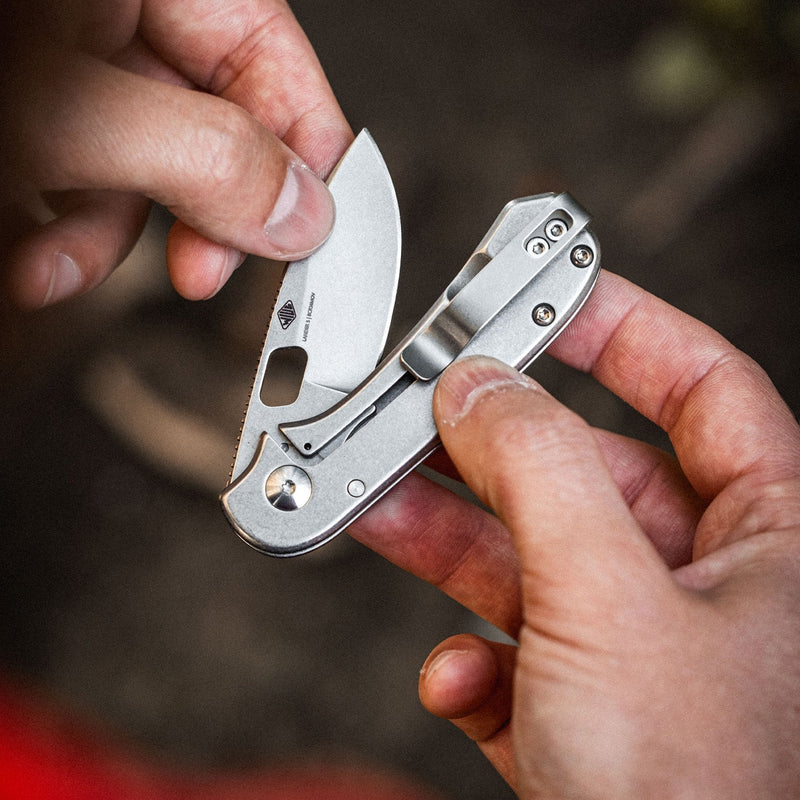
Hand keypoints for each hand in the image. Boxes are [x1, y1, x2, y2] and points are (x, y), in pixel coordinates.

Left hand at [0, 0, 349, 307]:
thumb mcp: (82, 109)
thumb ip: (204, 160)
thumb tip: (299, 215)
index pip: (283, 72)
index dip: (306, 167)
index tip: (308, 241)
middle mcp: (137, 19)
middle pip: (223, 137)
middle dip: (201, 222)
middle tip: (202, 271)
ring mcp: (90, 62)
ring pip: (150, 173)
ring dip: (108, 244)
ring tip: (58, 272)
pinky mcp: (53, 108)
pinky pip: (93, 177)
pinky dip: (69, 232)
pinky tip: (39, 259)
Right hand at [350, 270, 799, 797]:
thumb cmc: (695, 796)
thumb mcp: (608, 603)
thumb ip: (538, 474)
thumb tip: (479, 388)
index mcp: (770, 537)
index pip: (700, 386)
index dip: (623, 329)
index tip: (546, 293)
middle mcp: (705, 583)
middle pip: (584, 470)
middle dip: (490, 446)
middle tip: (419, 410)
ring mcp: (640, 645)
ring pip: (529, 555)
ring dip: (446, 537)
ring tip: (376, 508)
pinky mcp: (585, 707)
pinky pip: (516, 649)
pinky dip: (473, 660)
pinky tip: (458, 680)